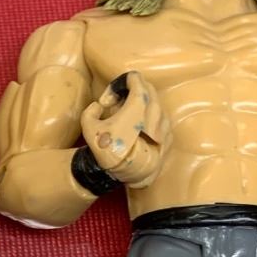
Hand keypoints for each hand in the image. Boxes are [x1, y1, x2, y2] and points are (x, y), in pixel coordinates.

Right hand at [80, 71, 166, 188]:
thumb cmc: (108, 150)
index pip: (136, 79)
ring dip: (142, 104)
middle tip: (118, 101)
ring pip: (156, 104)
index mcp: (138, 105)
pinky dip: (150, 118)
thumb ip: (91, 111)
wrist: (126, 176)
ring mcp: (164, 124)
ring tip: (128, 117)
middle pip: (148, 89)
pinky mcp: (168, 136)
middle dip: (133, 90)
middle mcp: (156, 111)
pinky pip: (161, 119)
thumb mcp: (88, 127)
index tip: (114, 92)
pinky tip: (139, 129)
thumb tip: (98, 106)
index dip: (123, 81)